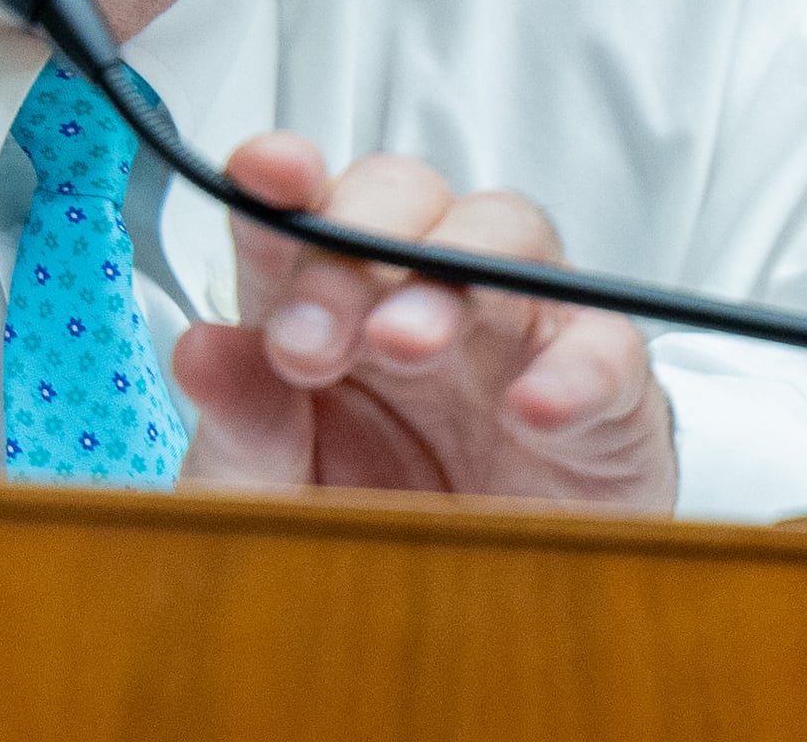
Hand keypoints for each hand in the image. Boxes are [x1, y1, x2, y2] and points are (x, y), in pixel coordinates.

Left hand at [170, 134, 677, 510]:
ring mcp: (516, 337)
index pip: (302, 209)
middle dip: (354, 238)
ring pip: (505, 232)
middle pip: (403, 197)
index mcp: (328, 304)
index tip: (262, 173)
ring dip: (451, 271)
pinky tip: (530, 406)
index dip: (282, 178)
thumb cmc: (366, 534)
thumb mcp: (274, 497)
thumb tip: (199, 350)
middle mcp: (420, 297)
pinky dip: (573, 364)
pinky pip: (607, 347)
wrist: (473, 632)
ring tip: (404, 343)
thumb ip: (241, 427)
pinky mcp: (603, 399)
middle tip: (310, 333)